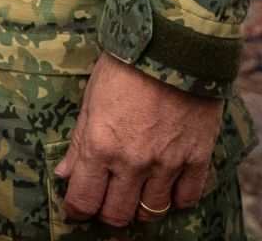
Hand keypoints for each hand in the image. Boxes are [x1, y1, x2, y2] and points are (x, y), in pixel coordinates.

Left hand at [54, 55, 222, 225]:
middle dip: (106, 213)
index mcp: (100, 145)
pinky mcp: (197, 159)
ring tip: (133, 194)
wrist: (172, 48)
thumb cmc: (124, 68)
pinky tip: (166, 188)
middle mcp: (132, 162)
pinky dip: (175, 199)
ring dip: (139, 208)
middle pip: (117, 214)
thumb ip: (78, 142)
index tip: (76, 210)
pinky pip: (187, 198)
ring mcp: (167, 164)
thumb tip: (64, 173)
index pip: (84, 199)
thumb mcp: (91, 100)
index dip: (77, 210)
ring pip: (151, 211)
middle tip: (104, 201)